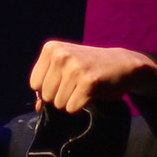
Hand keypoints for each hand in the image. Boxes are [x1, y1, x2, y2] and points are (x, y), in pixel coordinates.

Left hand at [29, 41, 156, 112]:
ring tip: (84, 87)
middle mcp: (61, 55)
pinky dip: (81, 106)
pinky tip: (91, 92)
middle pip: (46, 96)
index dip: (49, 88)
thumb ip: (47, 86)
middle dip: (60, 96)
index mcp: (51, 48)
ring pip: (59, 104)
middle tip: (77, 85)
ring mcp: (75, 67)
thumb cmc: (88, 68)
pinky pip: (72, 108)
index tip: (64, 80)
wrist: (122, 64)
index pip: (34, 84)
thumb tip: (37, 108)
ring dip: (72, 101)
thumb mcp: (64, 69)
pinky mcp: (88, 81)